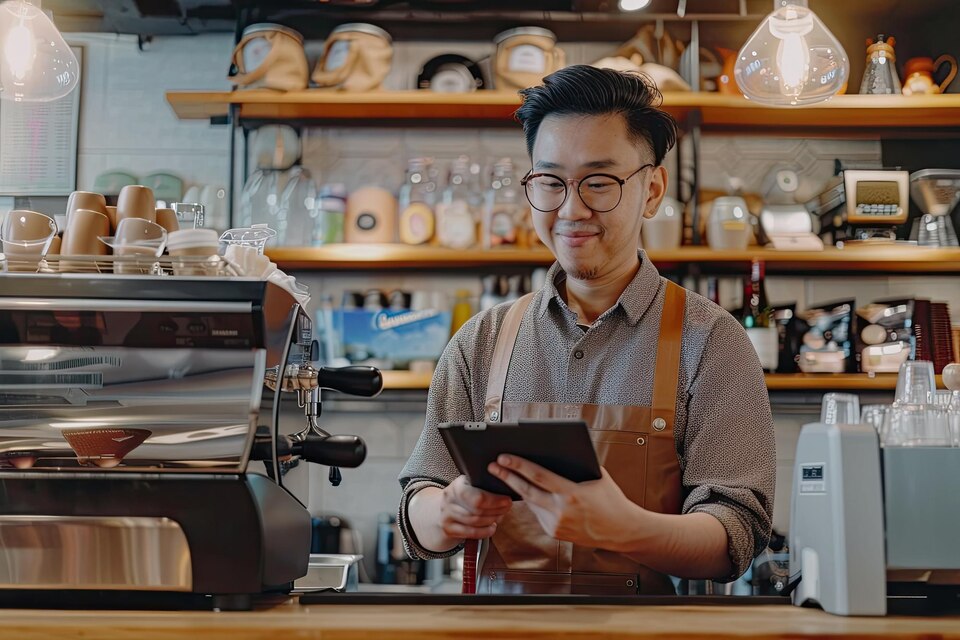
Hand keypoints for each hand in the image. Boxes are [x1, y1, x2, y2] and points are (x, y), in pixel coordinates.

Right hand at [438, 475, 512, 540]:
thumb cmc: (462, 496)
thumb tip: (505, 488)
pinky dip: (485, 531)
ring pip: (475, 521)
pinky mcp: (448, 529)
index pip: (477, 496)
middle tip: (506, 508)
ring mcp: (447, 515)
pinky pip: (471, 533)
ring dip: (492, 520)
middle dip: (496, 510)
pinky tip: (492, 527)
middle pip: (477, 510)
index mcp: (457, 485)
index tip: (507, 500)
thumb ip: (483, 486)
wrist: (442, 509)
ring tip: (500, 516)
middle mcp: (449, 500)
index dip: (495, 501)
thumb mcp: (468, 485)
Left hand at [487, 455, 636, 549]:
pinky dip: (533, 501)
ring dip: (518, 488)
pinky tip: (525, 490)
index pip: (538, 476)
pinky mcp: (554, 533)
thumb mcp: (597, 476)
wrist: (621, 530)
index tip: (503, 457)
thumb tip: (554, 451)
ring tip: (504, 475)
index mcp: (571, 493)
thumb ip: (576, 465)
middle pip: (526, 490)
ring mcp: (556, 524)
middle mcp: (561, 511)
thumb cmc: (611, 499)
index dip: (518, 465)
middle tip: (493, 466)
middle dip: (507, 477)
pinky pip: (538, 513)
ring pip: (531, 502)